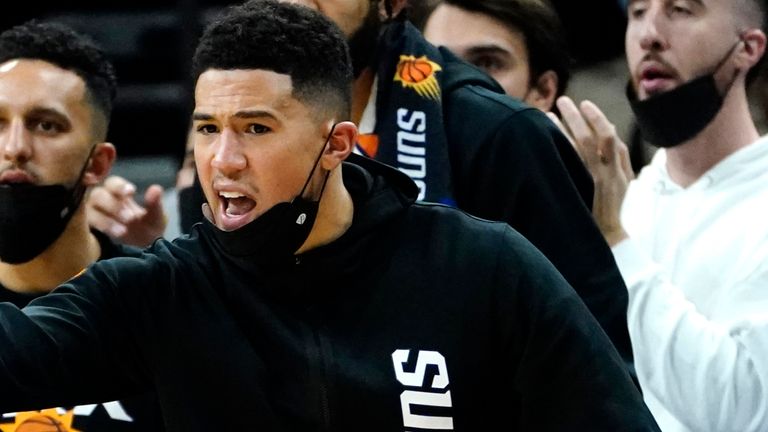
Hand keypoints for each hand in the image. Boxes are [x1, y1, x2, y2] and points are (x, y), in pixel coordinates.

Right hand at [87, 176, 166, 246]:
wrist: (142, 250)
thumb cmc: (147, 227)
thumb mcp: (155, 216)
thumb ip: (154, 203)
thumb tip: (156, 188)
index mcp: (118, 193)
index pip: (113, 183)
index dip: (119, 186)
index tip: (131, 192)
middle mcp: (101, 201)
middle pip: (98, 195)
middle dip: (114, 205)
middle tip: (130, 218)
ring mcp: (91, 215)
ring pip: (89, 212)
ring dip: (105, 221)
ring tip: (123, 232)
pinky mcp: (86, 231)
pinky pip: (83, 227)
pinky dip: (96, 230)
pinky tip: (108, 236)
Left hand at [547, 96, 633, 245]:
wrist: (610, 242)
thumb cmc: (611, 219)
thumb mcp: (622, 193)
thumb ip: (617, 170)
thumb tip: (609, 147)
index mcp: (622, 174)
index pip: (613, 140)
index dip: (600, 120)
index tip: (587, 106)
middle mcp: (611, 173)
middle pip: (599, 135)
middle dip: (583, 116)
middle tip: (566, 100)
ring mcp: (597, 179)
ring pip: (583, 144)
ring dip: (566, 126)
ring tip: (549, 113)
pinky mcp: (584, 187)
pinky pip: (571, 160)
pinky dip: (560, 145)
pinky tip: (547, 136)